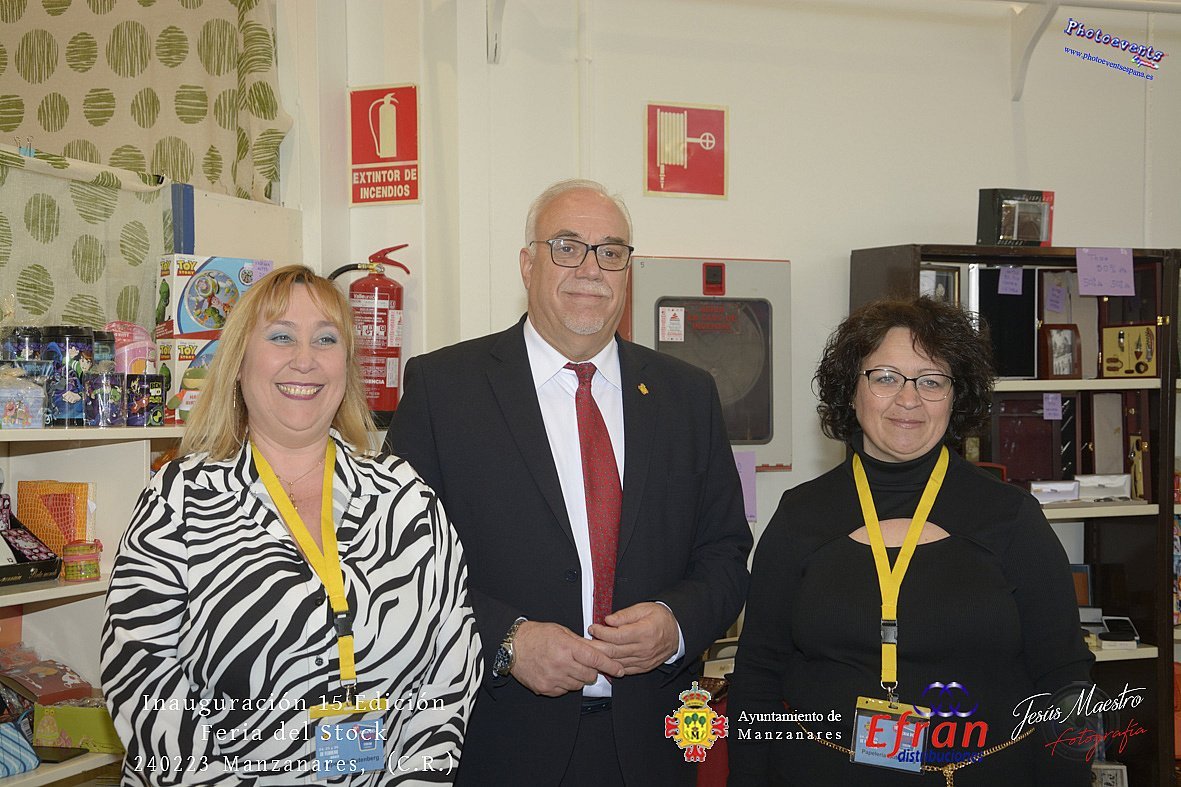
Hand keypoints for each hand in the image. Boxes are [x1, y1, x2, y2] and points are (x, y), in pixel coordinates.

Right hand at [510, 621, 625, 696]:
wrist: (512, 646)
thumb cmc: (536, 635)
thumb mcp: (561, 631)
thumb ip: (580, 642)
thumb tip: (599, 650)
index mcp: (566, 647)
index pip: (595, 659)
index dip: (610, 666)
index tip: (619, 670)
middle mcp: (561, 664)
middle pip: (589, 675)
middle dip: (592, 670)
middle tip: (584, 663)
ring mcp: (553, 679)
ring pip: (578, 685)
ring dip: (578, 677)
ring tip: (568, 666)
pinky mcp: (545, 689)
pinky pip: (565, 690)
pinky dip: (565, 683)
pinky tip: (558, 673)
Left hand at [587, 602, 678, 674]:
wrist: (678, 632)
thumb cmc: (661, 618)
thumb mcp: (644, 608)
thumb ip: (625, 614)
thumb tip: (608, 620)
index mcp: (645, 632)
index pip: (617, 635)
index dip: (601, 632)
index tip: (593, 627)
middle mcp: (644, 649)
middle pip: (614, 651)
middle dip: (596, 646)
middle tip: (585, 641)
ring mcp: (644, 660)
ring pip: (617, 662)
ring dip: (601, 657)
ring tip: (591, 650)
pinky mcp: (643, 667)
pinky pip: (624, 669)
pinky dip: (612, 666)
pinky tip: (603, 660)